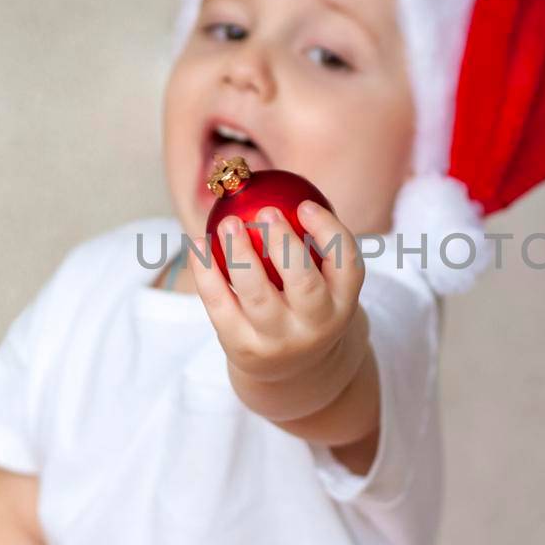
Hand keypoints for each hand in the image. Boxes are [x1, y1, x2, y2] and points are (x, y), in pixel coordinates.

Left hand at [187, 199, 366, 398]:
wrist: (291, 370)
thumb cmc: (304, 304)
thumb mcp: (320, 280)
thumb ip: (305, 238)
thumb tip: (265, 174)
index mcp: (343, 301)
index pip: (346, 264)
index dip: (329, 231)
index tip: (305, 204)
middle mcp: (317, 325)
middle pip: (304, 286)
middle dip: (285, 246)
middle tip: (264, 212)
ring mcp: (280, 341)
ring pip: (259, 298)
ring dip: (240, 256)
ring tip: (226, 224)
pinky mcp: (244, 349)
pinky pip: (220, 307)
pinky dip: (206, 273)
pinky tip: (198, 244)